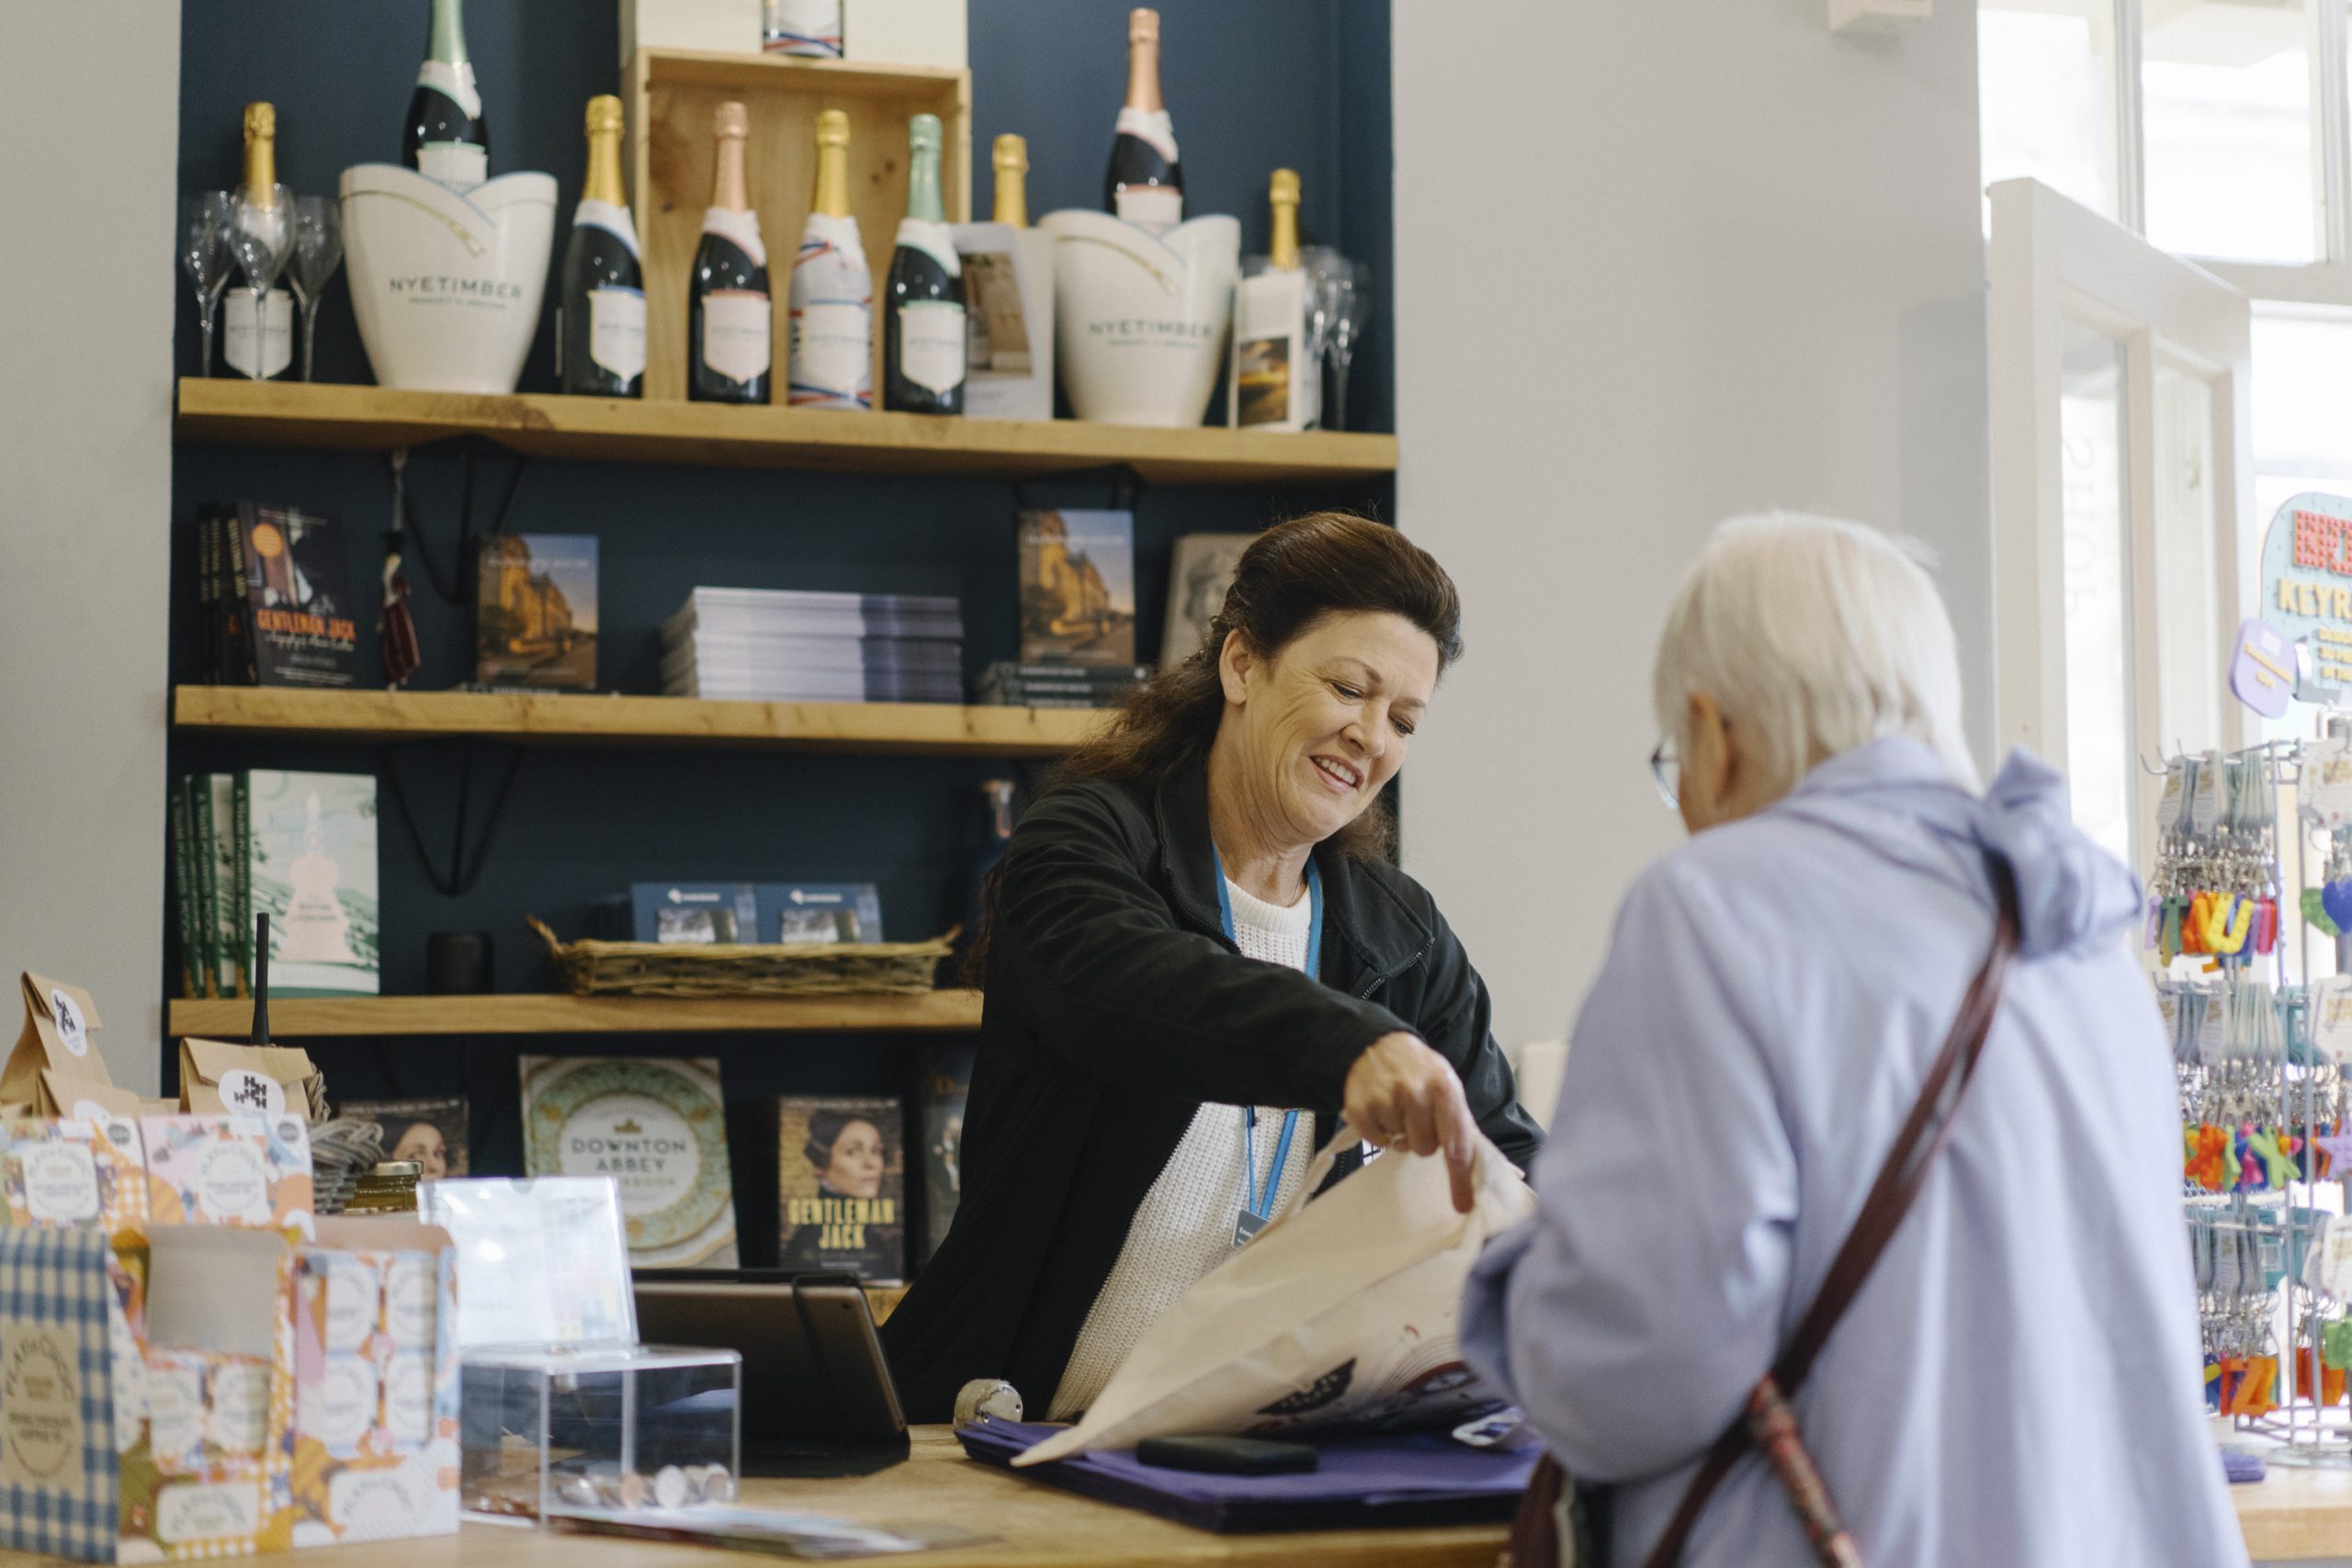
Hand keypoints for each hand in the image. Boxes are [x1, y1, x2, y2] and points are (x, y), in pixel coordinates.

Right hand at [1343, 1032, 1478, 1212]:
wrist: (1379, 1045)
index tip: (1463, 1204)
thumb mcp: (1449, 1088)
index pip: (1457, 1143)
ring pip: (1399, 1145)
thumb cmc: (1421, 1072)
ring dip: (1400, 1132)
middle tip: (1418, 1117)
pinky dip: (1379, 1131)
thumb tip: (1505, 1168)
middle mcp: (1416, 1091)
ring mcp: (1386, 1098)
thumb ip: (1465, 1128)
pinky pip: (1375, 1140)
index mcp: (1446, 1088)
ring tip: (1399, 1107)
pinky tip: (1381, 1108)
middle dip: (1423, 1139)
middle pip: (1425, 1149)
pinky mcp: (1360, 1108)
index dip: (1460, 1178)